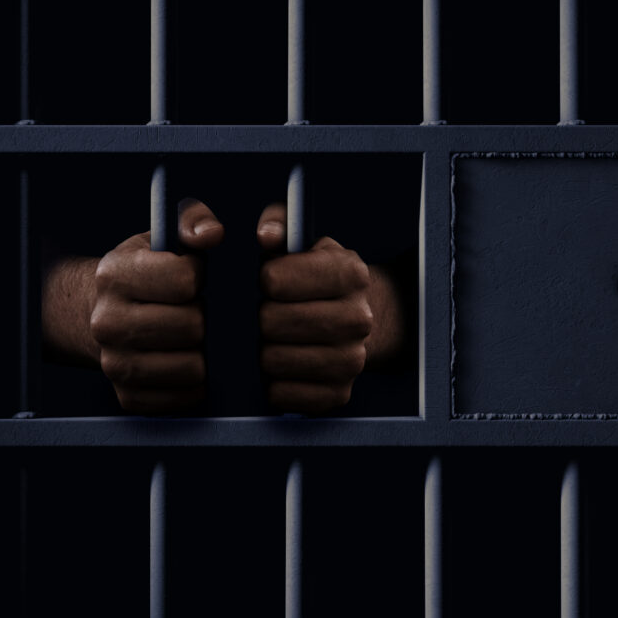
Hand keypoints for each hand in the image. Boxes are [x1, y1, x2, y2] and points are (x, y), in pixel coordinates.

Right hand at [87, 199, 223, 412]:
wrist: (103, 315)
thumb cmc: (147, 271)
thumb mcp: (163, 234)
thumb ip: (192, 221)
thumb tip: (212, 234)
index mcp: (114, 274)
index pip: (184, 279)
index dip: (199, 276)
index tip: (192, 277)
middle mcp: (106, 321)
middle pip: (191, 326)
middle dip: (204, 317)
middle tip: (197, 310)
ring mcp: (114, 363)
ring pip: (191, 368)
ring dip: (204, 352)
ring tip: (195, 337)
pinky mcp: (127, 396)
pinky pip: (183, 399)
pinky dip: (195, 384)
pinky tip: (188, 361)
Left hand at [256, 203, 373, 411]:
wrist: (351, 319)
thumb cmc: (311, 275)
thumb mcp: (299, 239)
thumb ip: (277, 222)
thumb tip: (266, 235)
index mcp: (349, 272)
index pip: (276, 280)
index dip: (262, 281)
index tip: (267, 281)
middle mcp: (359, 318)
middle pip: (273, 323)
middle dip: (258, 317)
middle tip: (263, 314)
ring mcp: (353, 361)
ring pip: (274, 360)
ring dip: (261, 350)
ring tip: (268, 339)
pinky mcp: (339, 394)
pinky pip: (282, 394)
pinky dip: (270, 383)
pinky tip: (276, 366)